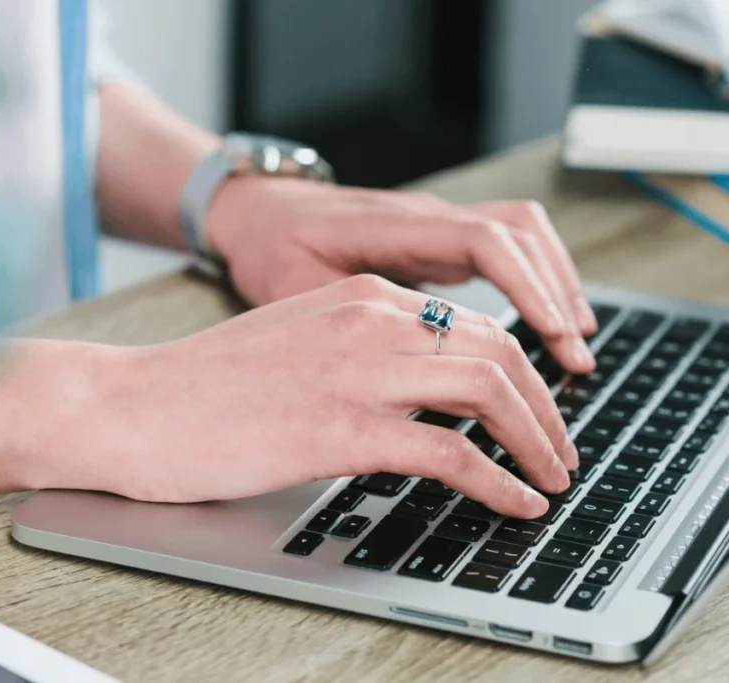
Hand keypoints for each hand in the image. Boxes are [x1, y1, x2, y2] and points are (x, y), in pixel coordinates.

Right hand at [63, 276, 577, 517]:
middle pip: (498, 351)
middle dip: (545, 406)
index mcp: (357, 296)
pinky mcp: (339, 428)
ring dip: (537, 439)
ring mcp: (356, 371)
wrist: (129, 404)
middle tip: (560, 448)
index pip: (473, 324)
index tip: (537, 409)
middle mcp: (368, 320)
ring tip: (552, 476)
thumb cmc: (199, 385)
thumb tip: (416, 394)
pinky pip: (451, 453)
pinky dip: (498, 481)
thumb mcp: (295, 343)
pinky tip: (514, 502)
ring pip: (489, 390)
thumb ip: (359, 353)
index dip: (522, 370)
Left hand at [206, 177, 597, 373]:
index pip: (483, 241)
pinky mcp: (436, 238)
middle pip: (518, 236)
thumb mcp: (291, 286)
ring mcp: (435, 223)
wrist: (258, 210)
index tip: (554, 336)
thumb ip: (340, 318)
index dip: (526, 287)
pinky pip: (503, 246)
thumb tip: (385, 375)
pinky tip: (544, 321)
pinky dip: (534, 278)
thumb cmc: (270, 248)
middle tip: (576, 362)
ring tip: (576, 345)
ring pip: (520, 235)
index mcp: (392, 226)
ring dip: (554, 284)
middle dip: (555, 295)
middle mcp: (425, 216)